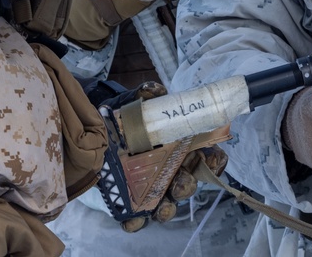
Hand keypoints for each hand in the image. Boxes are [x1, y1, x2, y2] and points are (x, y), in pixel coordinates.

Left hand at [96, 81, 228, 232]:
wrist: (97, 131)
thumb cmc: (127, 117)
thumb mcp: (135, 102)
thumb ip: (146, 93)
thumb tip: (154, 90)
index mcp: (181, 146)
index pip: (208, 157)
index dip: (214, 161)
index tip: (211, 160)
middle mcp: (173, 169)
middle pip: (190, 183)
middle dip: (188, 186)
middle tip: (181, 182)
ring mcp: (153, 187)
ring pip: (168, 205)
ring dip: (168, 209)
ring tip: (161, 208)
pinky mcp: (130, 200)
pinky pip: (137, 217)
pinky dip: (135, 221)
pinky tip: (130, 219)